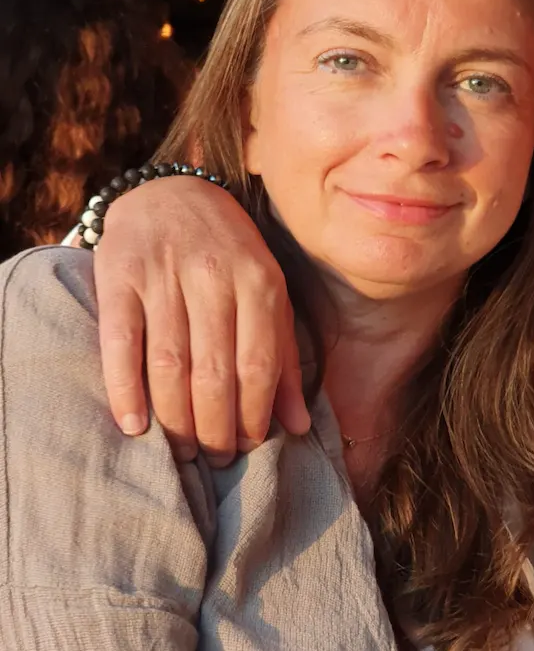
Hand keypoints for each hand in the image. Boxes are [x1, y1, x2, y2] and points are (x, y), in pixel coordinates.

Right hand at [94, 177, 310, 464]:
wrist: (171, 190)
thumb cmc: (228, 254)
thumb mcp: (269, 293)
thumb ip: (285, 357)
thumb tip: (299, 426)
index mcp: (259, 281)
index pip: (259, 365)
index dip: (254, 415)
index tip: (248, 448)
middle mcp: (213, 276)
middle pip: (215, 371)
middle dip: (216, 427)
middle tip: (214, 460)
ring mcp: (164, 275)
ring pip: (171, 363)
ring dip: (176, 419)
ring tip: (182, 453)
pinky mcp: (119, 273)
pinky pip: (121, 341)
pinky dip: (126, 387)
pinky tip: (134, 425)